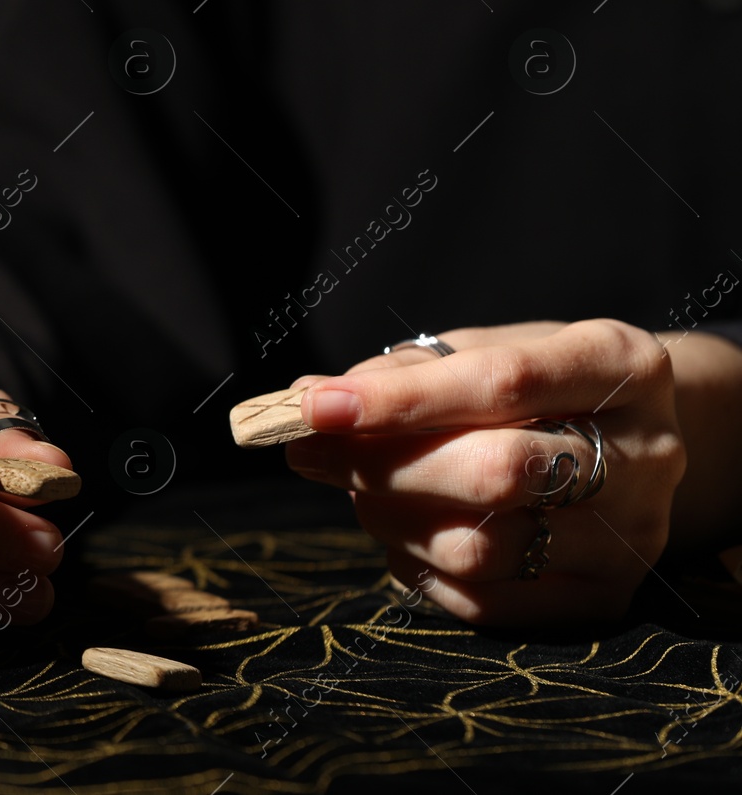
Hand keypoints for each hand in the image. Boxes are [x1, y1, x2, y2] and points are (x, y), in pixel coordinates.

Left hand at [284, 319, 685, 624]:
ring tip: (362, 490)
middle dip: (382, 465)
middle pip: (497, 472)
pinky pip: (482, 601)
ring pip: (481, 547)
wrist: (629, 442)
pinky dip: (419, 568)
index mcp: (620, 364)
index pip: (501, 383)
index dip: (400, 399)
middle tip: (311, 451)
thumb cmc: (537, 386)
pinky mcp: (606, 598)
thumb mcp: (484, 353)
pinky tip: (407, 533)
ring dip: (390, 519)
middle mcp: (646, 452)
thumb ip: (401, 375)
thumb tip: (309, 400)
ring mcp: (633, 534)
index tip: (316, 405)